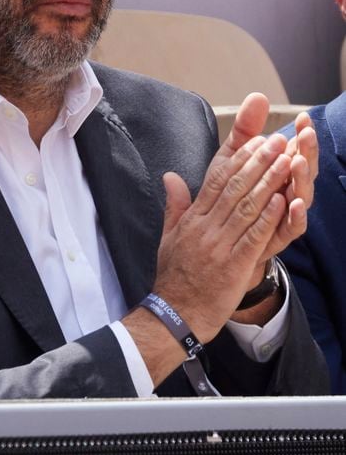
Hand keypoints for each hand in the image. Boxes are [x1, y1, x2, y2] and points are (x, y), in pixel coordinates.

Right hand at [153, 94, 297, 341]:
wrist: (174, 313)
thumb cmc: (174, 275)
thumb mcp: (169, 235)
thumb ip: (175, 204)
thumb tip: (170, 175)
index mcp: (193, 218)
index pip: (217, 180)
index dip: (238, 159)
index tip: (256, 142)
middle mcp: (206, 227)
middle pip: (235, 188)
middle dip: (259, 162)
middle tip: (277, 142)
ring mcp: (219, 246)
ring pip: (247, 207)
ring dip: (269, 182)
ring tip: (286, 161)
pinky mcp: (233, 266)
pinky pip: (253, 237)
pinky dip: (268, 218)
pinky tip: (282, 200)